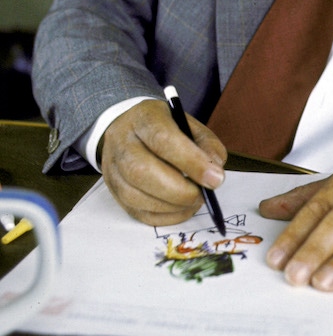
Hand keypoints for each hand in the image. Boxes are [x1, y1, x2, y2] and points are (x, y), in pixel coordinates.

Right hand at [99, 99, 226, 225]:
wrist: (128, 128)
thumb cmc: (164, 128)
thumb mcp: (189, 125)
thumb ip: (206, 145)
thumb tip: (214, 173)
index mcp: (144, 118)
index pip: (163, 140)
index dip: (191, 162)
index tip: (215, 179)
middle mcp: (121, 142)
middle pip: (142, 171)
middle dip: (179, 191)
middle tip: (203, 195)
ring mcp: (113, 168)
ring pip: (136, 196)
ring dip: (172, 206)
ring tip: (193, 201)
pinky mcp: (114, 191)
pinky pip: (137, 212)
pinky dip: (164, 217)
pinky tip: (181, 209)